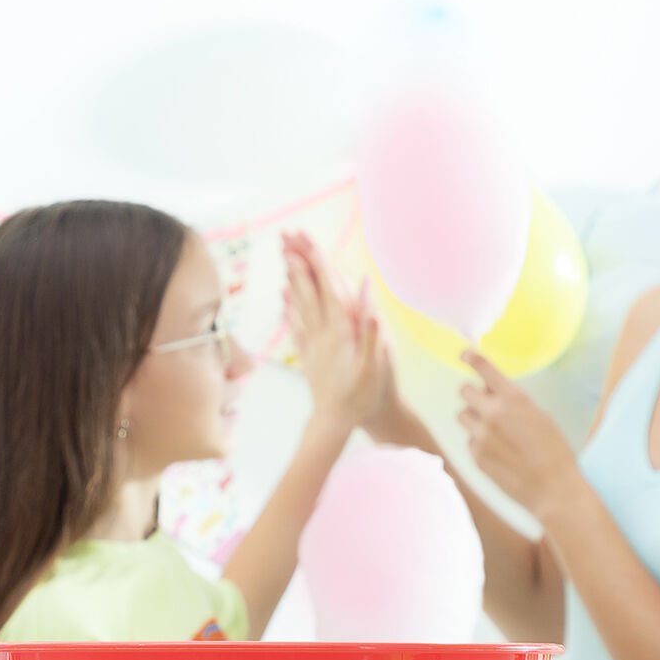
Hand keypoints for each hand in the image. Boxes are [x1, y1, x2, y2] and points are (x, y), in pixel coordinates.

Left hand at [282, 232, 385, 429]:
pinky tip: (284, 297)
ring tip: (284, 257)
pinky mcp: (309, 356)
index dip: (318, 262)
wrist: (338, 422)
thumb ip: (371, 327)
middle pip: (309, 291)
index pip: (328, 289)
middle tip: (287, 237)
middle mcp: (322, 333)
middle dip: (299, 262)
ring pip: (300, 304)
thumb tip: (367, 292)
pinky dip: (290, 308)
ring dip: (292, 279)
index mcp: (341, 332)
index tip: (308, 240)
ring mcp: (313, 344)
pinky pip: (296, 326)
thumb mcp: (375, 364)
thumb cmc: (363, 396)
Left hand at [458, 351, 580, 520]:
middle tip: (485, 404)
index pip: (485, 370)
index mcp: (514, 399)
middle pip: (464, 390)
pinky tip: (500, 454)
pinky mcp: (476, 456)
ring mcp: (481, 436)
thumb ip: (513, 402)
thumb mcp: (540, 416)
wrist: (553, 489)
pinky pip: (469, 440)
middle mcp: (493, 413)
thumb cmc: (554, 451)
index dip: (472, 358)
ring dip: (474, 418)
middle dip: (473, 394)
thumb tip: (492, 391)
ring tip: (494, 432)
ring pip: (463, 416)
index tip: (465, 354)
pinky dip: (479, 443)